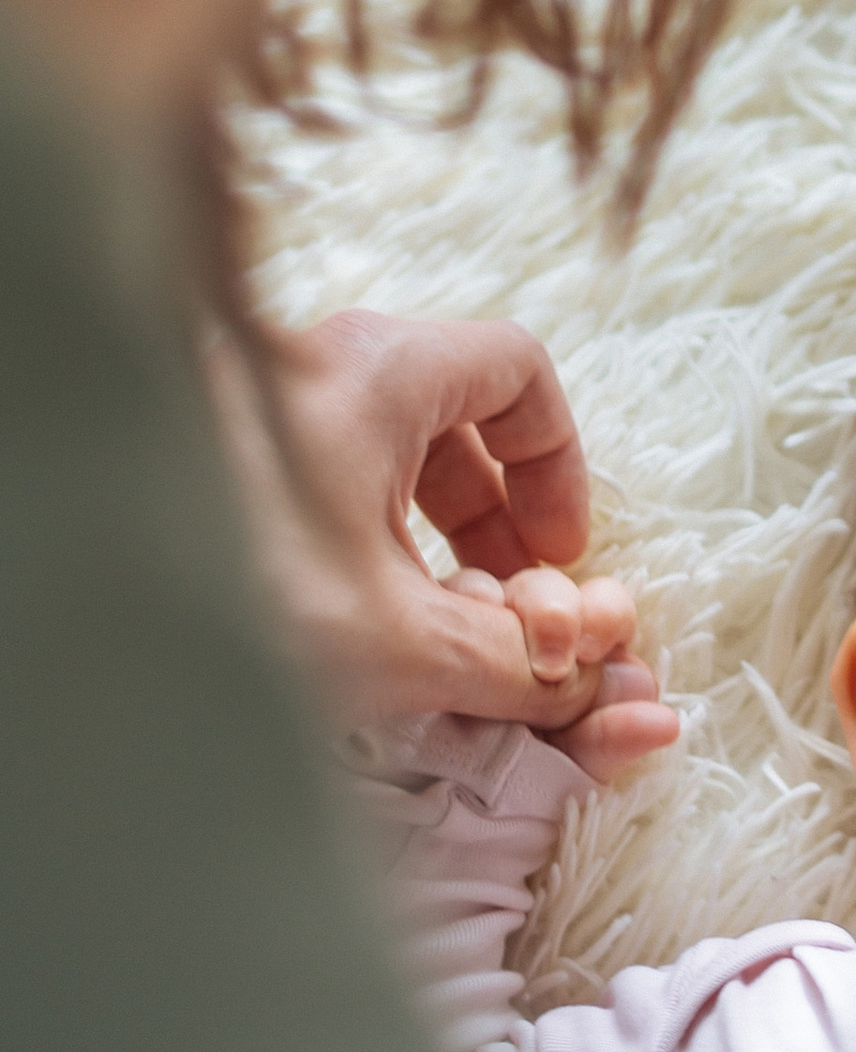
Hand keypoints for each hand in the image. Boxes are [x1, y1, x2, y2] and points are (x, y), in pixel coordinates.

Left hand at [217, 308, 681, 778]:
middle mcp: (314, 366)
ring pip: (378, 452)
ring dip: (428, 540)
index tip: (558, 553)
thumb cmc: (226, 595)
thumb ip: (513, 661)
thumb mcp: (397, 640)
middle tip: (508, 606)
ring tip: (431, 631)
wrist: (63, 621)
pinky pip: (315, 481)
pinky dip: (356, 543)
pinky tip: (347, 629)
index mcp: (378, 369)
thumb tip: (595, 686)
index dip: (557, 463)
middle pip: (451, 416)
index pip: (518, 370)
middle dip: (496, 520)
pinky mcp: (208, 458)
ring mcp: (253, 408)